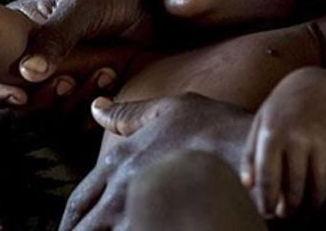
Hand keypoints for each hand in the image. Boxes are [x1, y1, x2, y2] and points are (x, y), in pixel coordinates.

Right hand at [0, 0, 150, 110]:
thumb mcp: (81, 7)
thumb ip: (55, 38)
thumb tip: (25, 74)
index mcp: (16, 34)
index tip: (17, 96)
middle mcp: (30, 60)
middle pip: (14, 105)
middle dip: (42, 101)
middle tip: (70, 81)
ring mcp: (57, 78)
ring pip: (46, 115)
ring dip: (73, 104)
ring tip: (105, 73)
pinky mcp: (85, 92)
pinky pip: (75, 118)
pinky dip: (91, 112)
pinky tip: (113, 88)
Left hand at [59, 93, 251, 229]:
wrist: (254, 154)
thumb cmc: (217, 128)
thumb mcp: (172, 108)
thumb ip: (130, 113)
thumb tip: (96, 107)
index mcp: (120, 160)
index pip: (80, 201)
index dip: (72, 221)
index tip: (70, 229)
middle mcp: (123, 189)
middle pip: (84, 228)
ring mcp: (143, 212)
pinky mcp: (163, 227)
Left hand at [242, 67, 325, 218]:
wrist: (317, 84)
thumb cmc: (283, 108)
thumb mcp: (260, 124)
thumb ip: (251, 155)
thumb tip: (248, 187)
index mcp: (272, 133)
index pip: (268, 178)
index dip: (268, 201)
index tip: (268, 212)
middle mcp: (297, 136)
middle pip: (295, 186)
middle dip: (291, 206)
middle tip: (288, 213)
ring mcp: (322, 138)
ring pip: (319, 185)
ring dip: (314, 203)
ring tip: (308, 207)